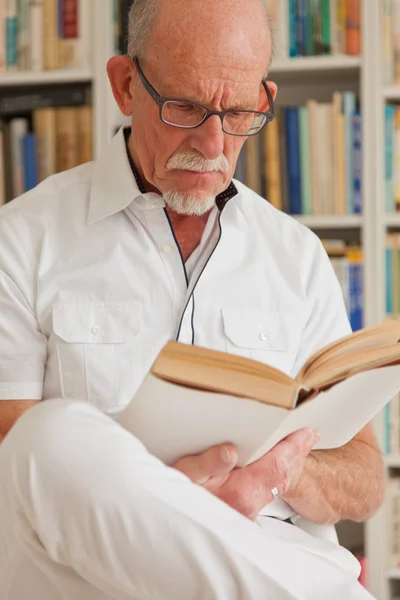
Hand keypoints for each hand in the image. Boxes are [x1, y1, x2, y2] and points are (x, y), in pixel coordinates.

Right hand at [173, 428, 319, 519]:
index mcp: (239, 493)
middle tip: (309, 435)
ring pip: (273, 483)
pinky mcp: (239, 515)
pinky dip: (270, 474)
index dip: (293, 446)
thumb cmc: (173, 499)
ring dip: (283, 463)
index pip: (277, 466)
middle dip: (294, 453)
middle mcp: (247, 505)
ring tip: (296, 447)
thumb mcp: (184, 476)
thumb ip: (206, 463)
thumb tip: (229, 453)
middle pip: (281, 474)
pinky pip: (262, 490)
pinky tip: (272, 466)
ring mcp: (244, 513)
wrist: (168, 530)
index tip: (307, 432)